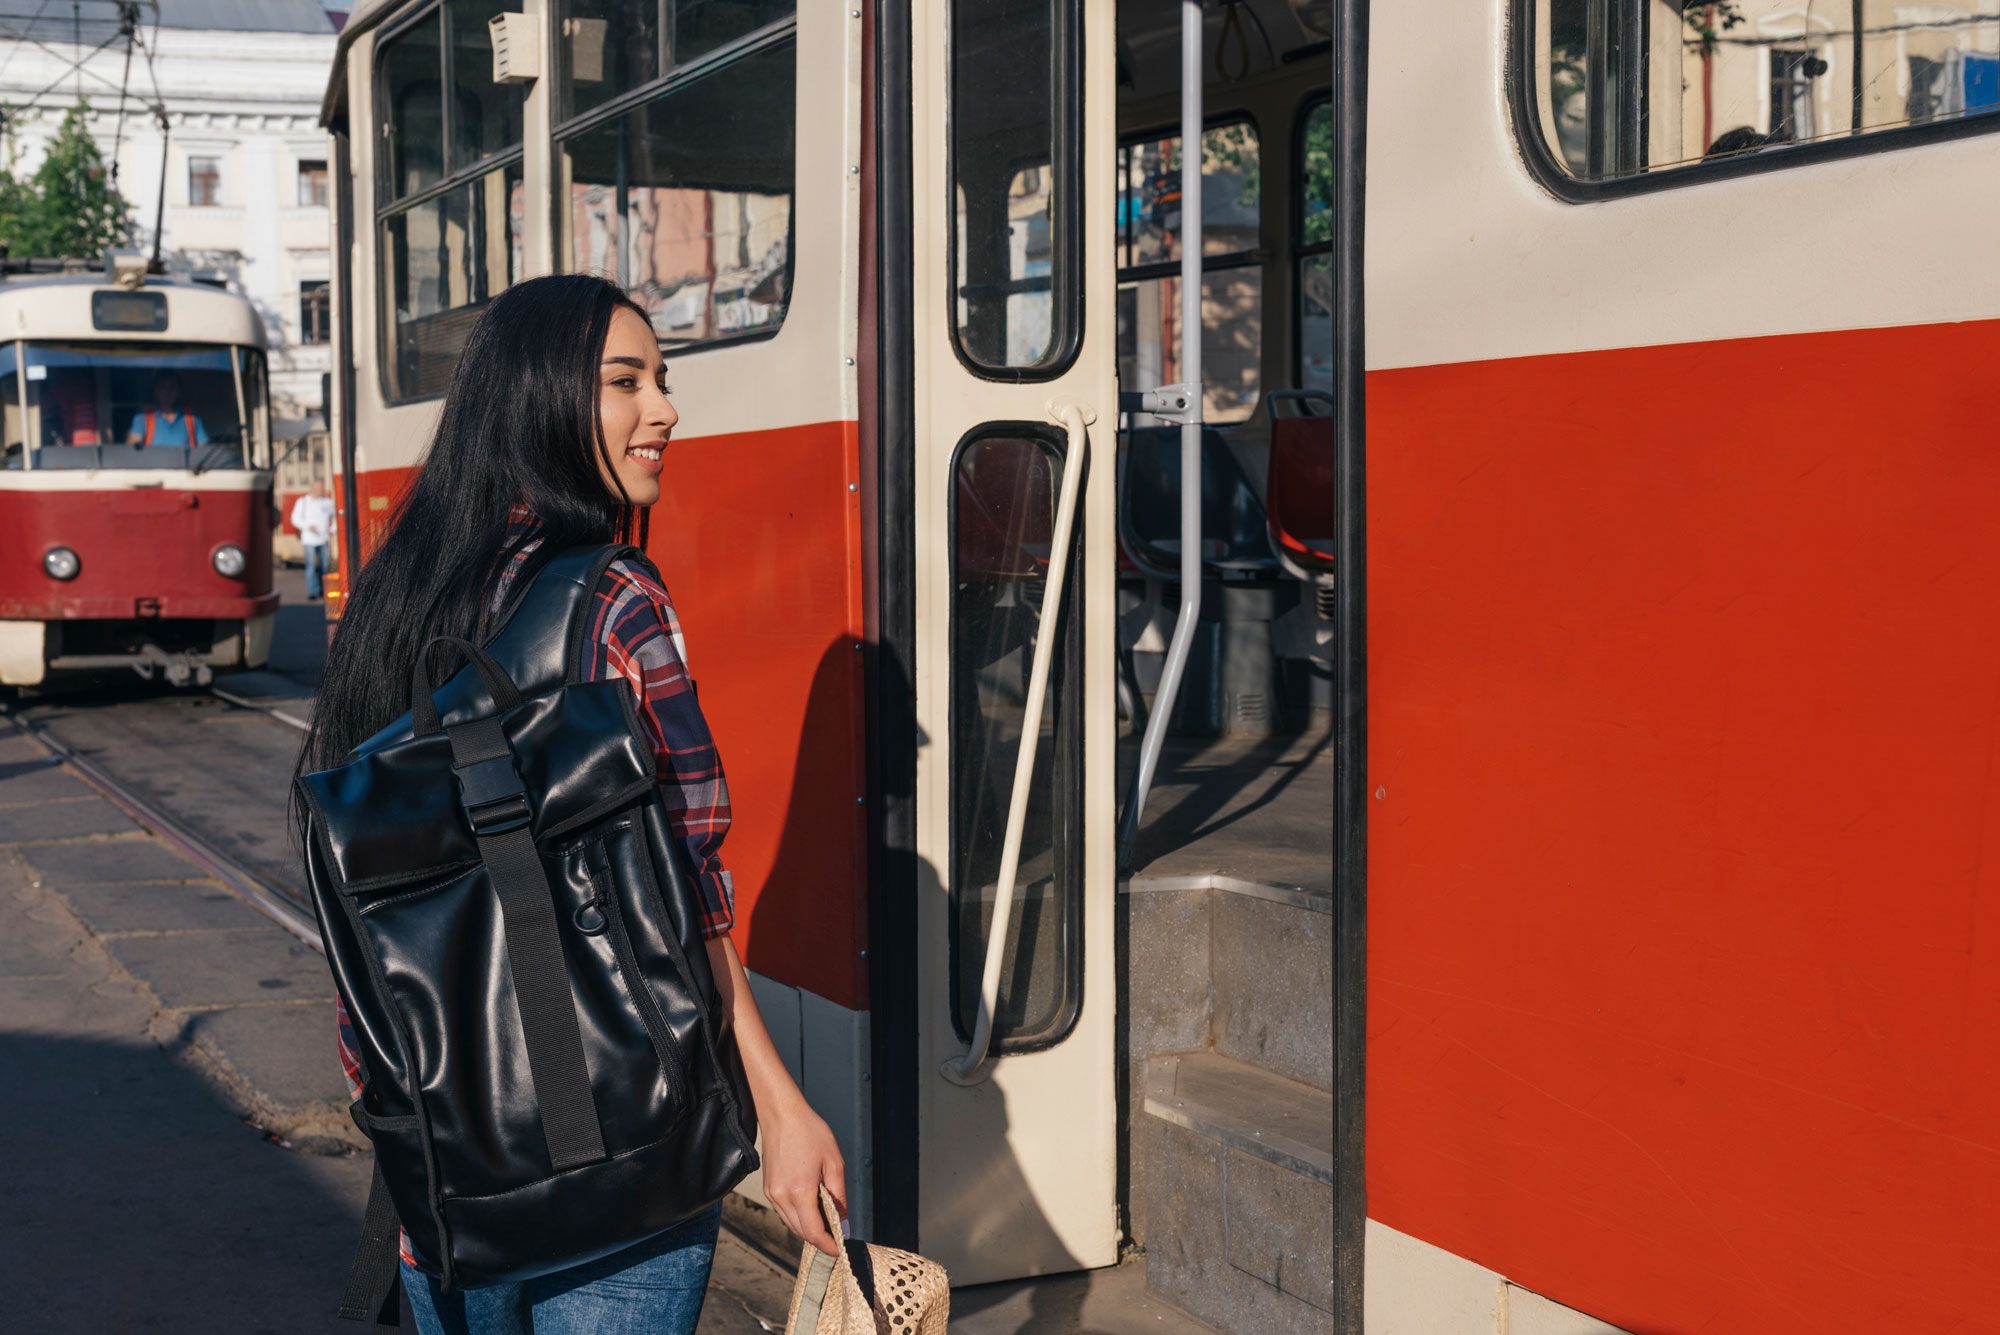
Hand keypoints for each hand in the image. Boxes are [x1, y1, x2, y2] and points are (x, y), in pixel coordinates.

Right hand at [759, 1094, 847, 1256]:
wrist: (781, 1115)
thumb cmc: (809, 1132)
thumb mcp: (834, 1162)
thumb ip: (839, 1195)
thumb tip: (843, 1221)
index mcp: (800, 1191)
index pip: (813, 1232)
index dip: (828, 1245)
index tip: (840, 1250)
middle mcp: (781, 1197)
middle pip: (801, 1232)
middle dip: (820, 1239)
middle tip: (838, 1238)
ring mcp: (771, 1194)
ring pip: (791, 1224)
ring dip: (809, 1229)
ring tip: (827, 1224)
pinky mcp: (768, 1189)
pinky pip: (784, 1212)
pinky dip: (798, 1217)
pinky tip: (811, 1208)